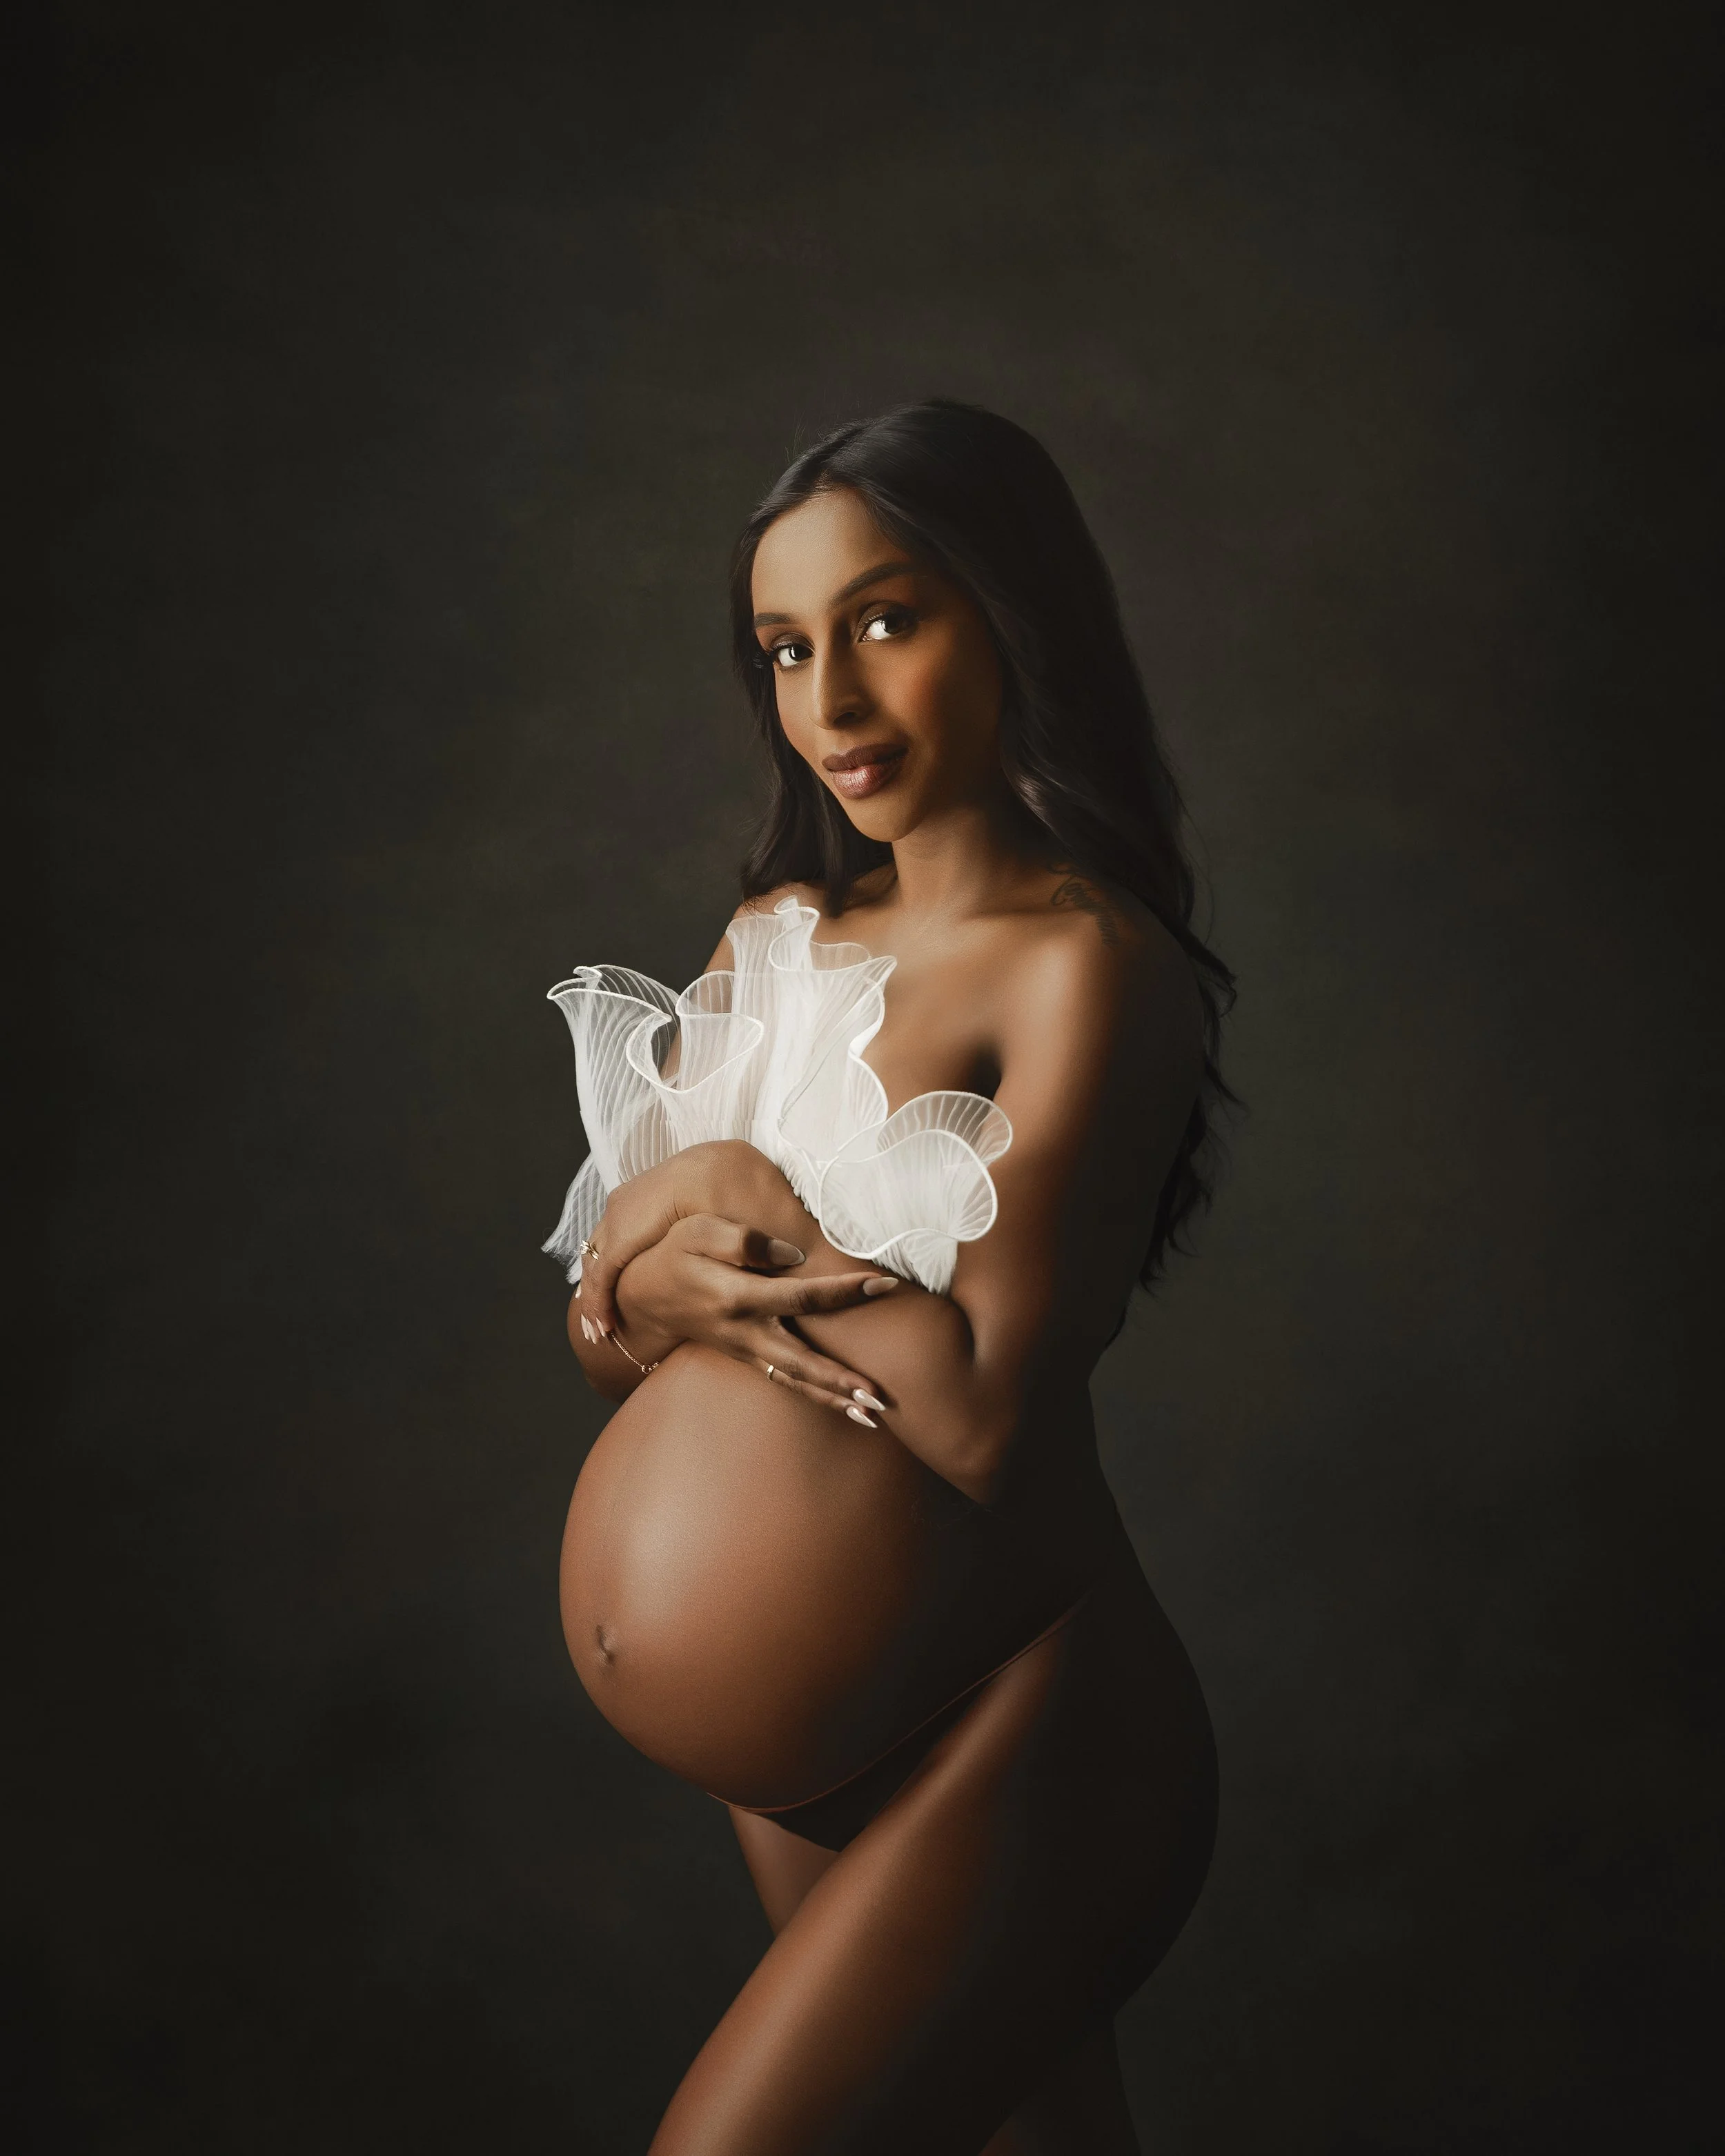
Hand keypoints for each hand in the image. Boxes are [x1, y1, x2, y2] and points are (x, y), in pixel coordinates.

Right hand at [581, 1210, 898, 1417]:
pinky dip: (817, 1396)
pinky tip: (849, 1407)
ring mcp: (745, 1351)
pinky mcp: (747, 1358)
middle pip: (801, 1361)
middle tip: (881, 1394)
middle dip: (841, 1378)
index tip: (881, 1284)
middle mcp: (744, 1333)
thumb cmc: (675, 1255)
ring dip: (834, 1399)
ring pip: (795, 1381)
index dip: (842, 1291)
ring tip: (875, 1414)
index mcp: (736, 1299)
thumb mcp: (697, 1232)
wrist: (642, 1296)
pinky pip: (786, 1382)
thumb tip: (793, 1255)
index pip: (800, 1297)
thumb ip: (743, 1240)